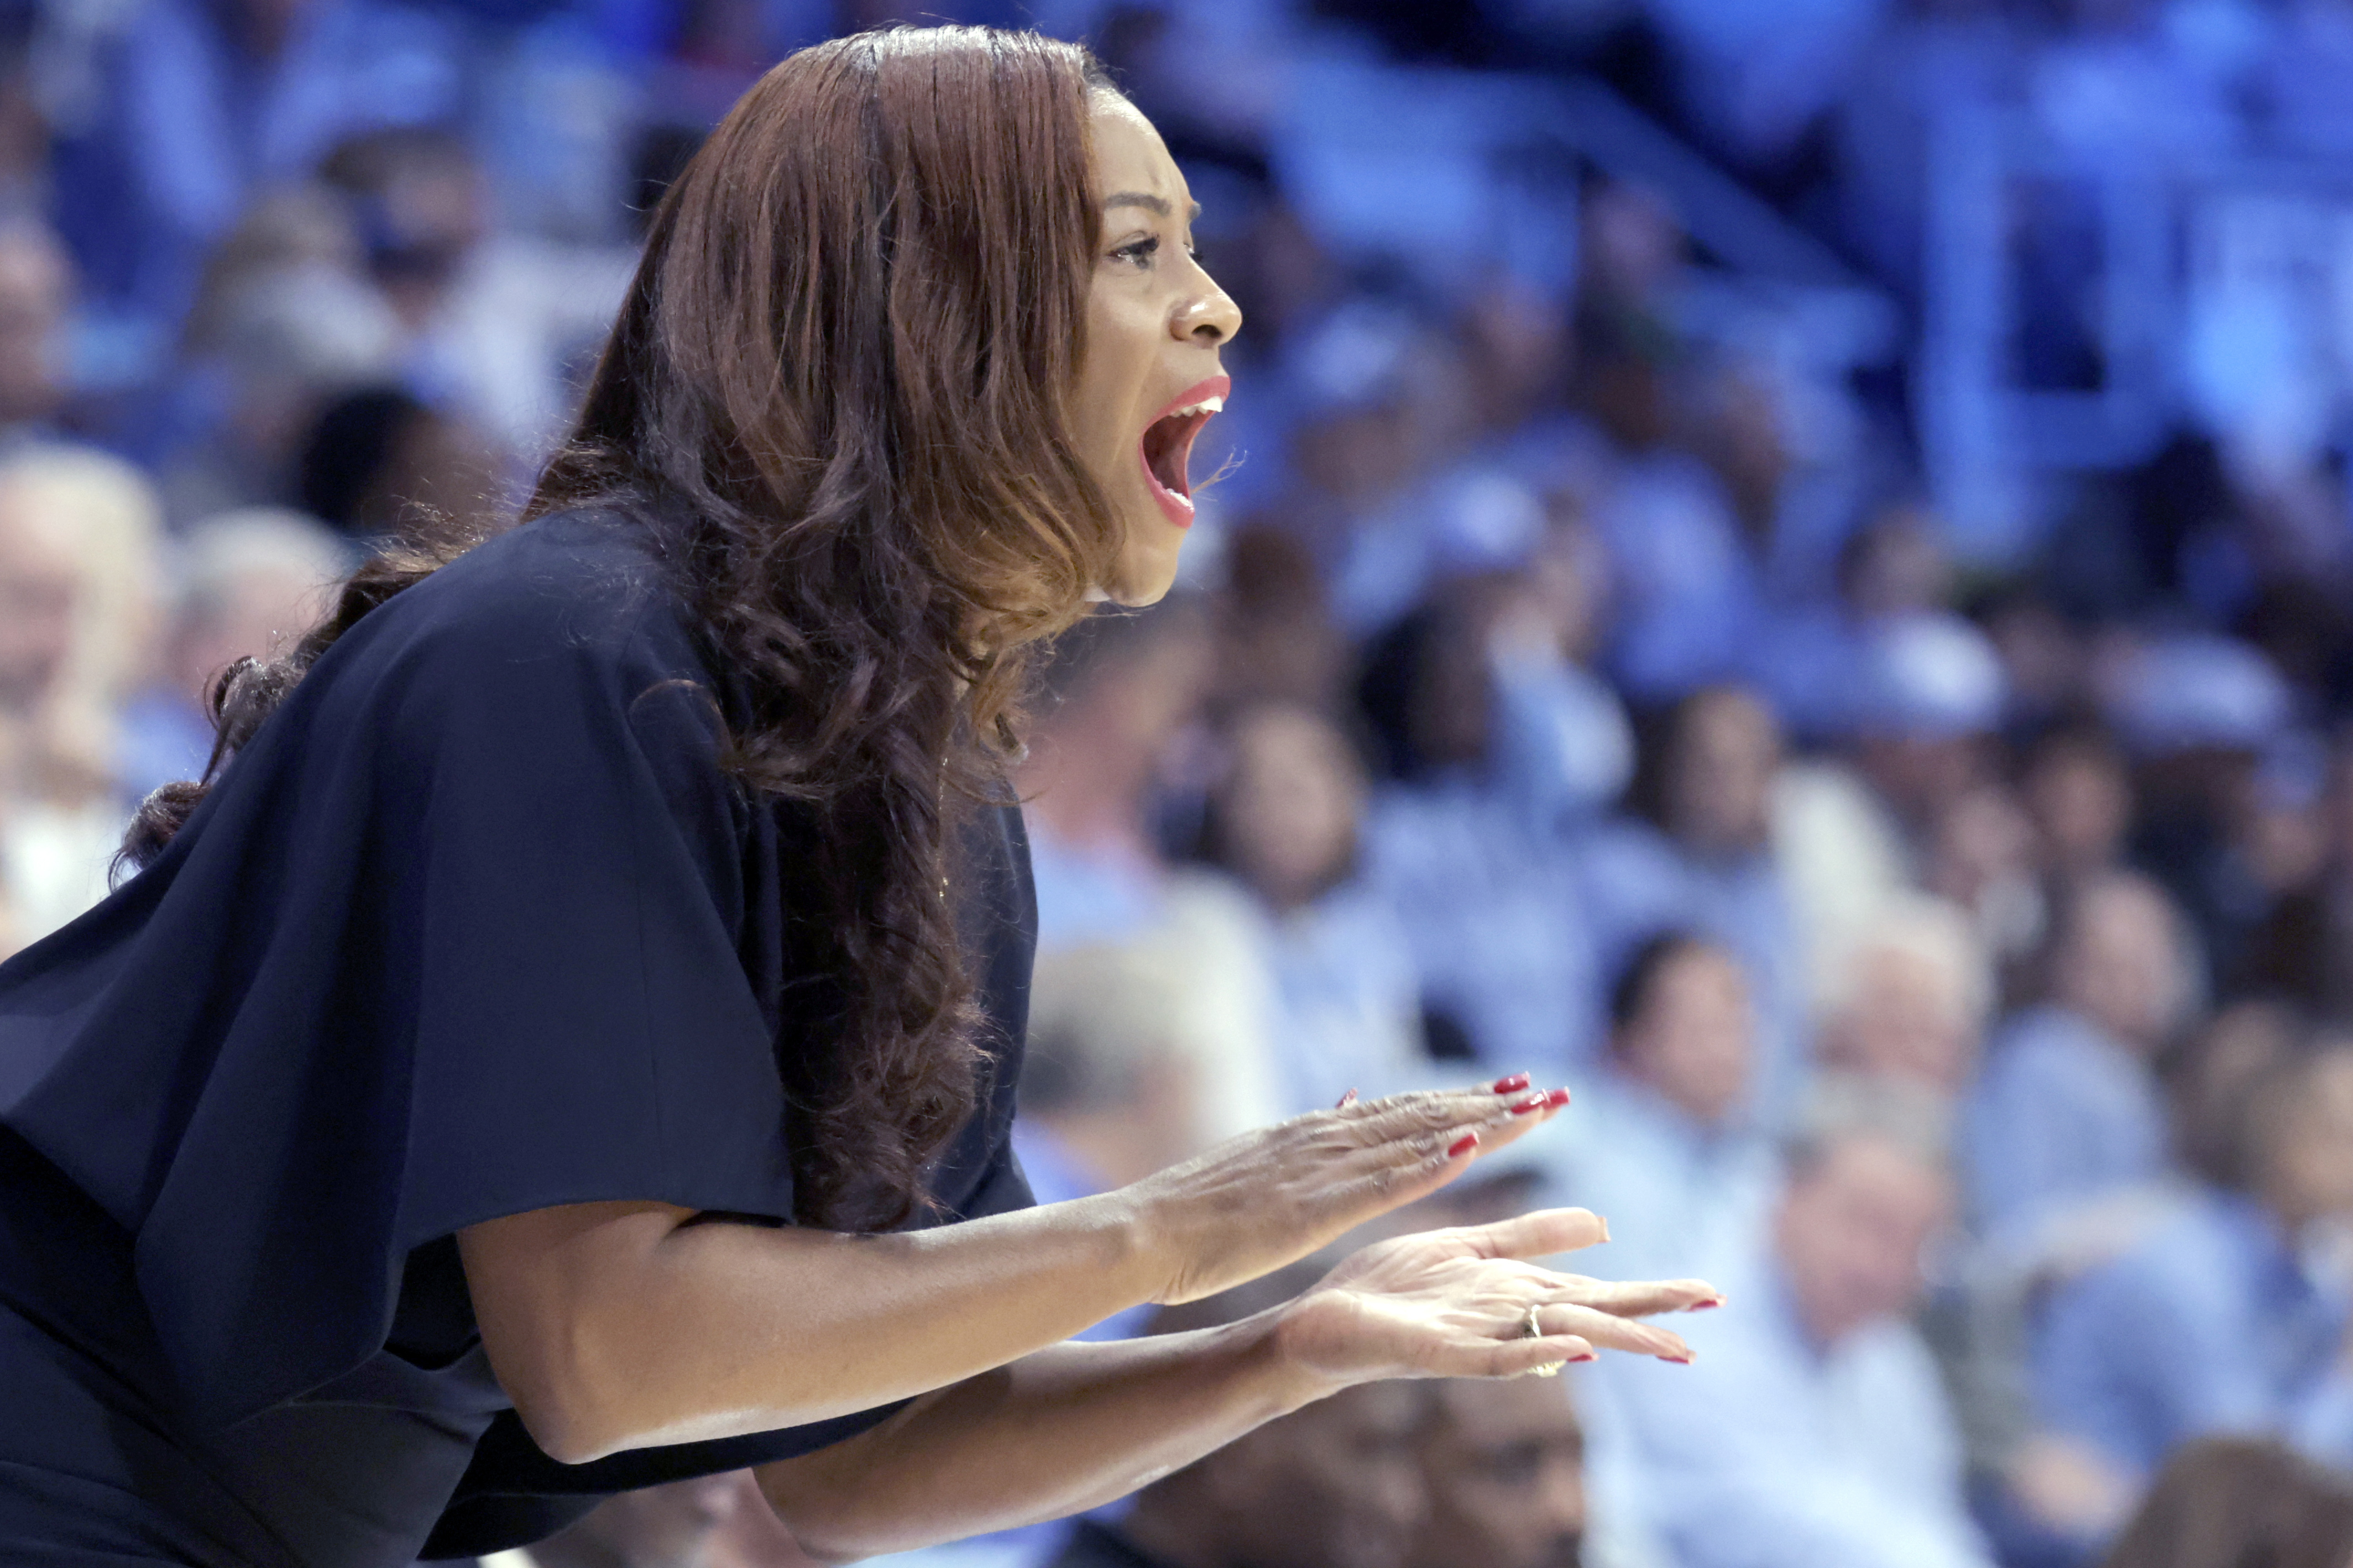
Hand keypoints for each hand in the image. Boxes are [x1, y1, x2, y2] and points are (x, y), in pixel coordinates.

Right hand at [1121, 1078, 1570, 1304]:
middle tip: (1553, 1092)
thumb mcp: (1256, 1164)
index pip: (1402, 1109)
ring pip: (1416, 1136)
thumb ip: (1308, 1137)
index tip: (1514, 1087)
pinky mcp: (1313, 1206)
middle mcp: (1324, 1138)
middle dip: (1492, 1103)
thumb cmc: (1190, 1213)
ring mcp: (1320, 1169)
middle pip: (1424, 1113)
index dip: (1462, 1098)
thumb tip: (1351, 1099)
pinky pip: (1383, 1181)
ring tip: (1536, 1109)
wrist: (1142, 1230)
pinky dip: (1430, 1161)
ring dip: (1480, 1121)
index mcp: (1311, 1133)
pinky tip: (1471, 1148)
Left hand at [1270, 1208, 1721, 1386]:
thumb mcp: (1471, 1246)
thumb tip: (1604, 1225)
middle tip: (1713, 1315)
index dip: (1651, 1290)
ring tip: (1671, 1345)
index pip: (1596, 1288)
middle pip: (1592, 1313)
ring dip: (1613, 1338)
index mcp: (1515, 1289)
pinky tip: (1574, 1353)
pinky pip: (1495, 1360)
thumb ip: (1532, 1236)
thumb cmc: (1395, 1285)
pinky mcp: (1439, 1352)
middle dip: (1651, 1316)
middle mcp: (1508, 1316)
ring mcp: (1479, 1336)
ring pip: (1557, 1336)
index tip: (1710, 1292)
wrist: (1325, 1315)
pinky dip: (1535, 1356)